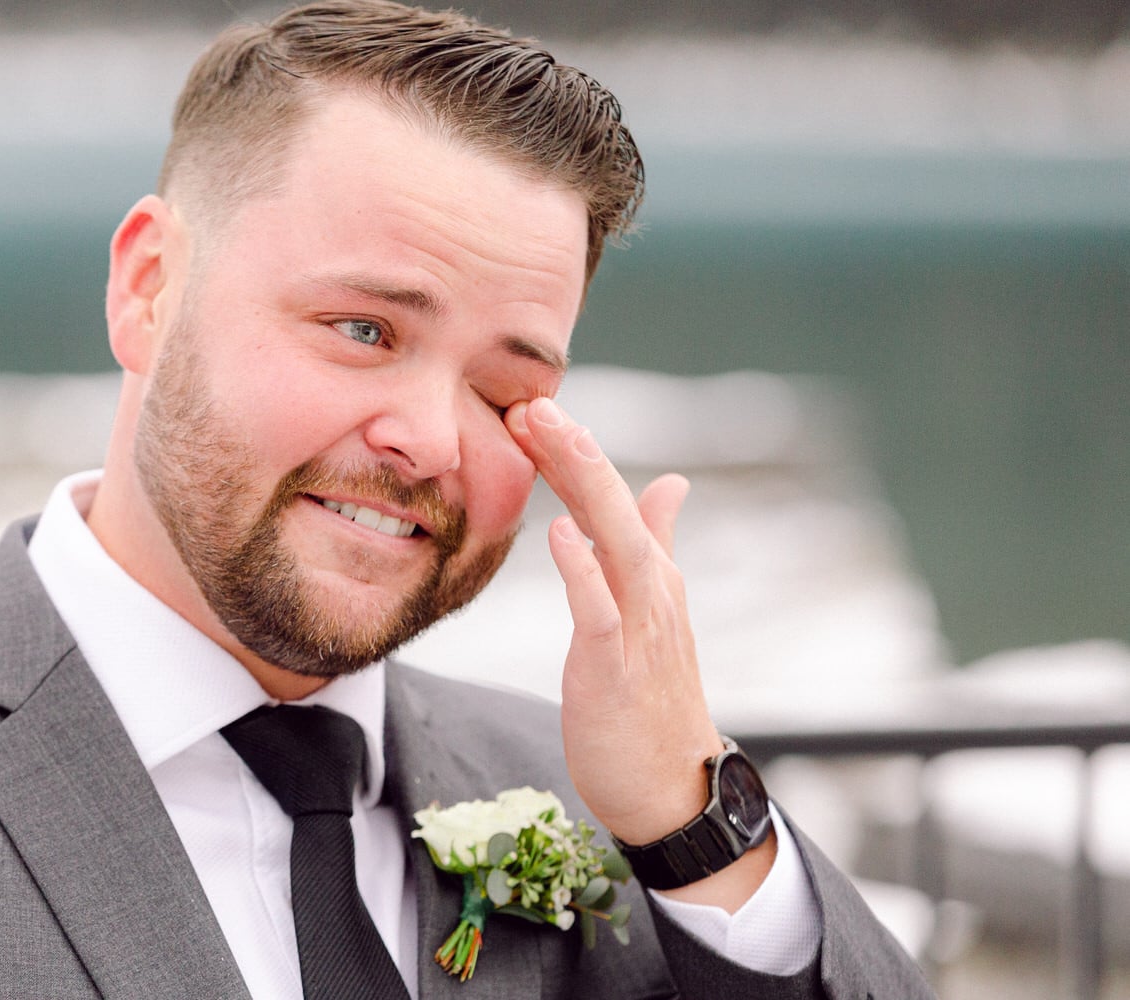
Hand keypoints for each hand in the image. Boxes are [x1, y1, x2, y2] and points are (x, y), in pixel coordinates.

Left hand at [505, 397, 723, 846]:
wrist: (672, 787)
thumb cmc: (652, 698)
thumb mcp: (652, 610)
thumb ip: (656, 543)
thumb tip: (672, 482)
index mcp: (650, 573)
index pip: (610, 497)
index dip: (574, 451)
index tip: (532, 408)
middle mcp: (651, 588)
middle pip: (614, 504)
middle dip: (576, 449)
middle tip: (534, 400)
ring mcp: (639, 627)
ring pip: (616, 541)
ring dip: (584, 486)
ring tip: (549, 434)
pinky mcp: (618, 667)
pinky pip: (600, 611)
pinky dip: (583, 569)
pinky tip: (560, 532)